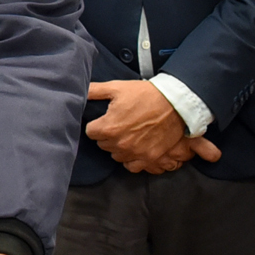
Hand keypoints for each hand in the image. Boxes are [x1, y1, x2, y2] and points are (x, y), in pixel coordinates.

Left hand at [86, 79, 220, 174]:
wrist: (175, 103)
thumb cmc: (145, 94)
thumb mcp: (116, 87)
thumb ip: (94, 91)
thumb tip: (79, 91)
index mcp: (108, 127)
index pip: (90, 132)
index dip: (97, 124)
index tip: (105, 119)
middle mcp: (119, 144)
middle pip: (103, 144)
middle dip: (107, 135)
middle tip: (119, 124)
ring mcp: (134, 153)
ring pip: (115, 155)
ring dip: (119, 147)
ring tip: (128, 134)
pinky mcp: (149, 158)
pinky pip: (131, 166)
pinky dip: (130, 159)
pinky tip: (134, 149)